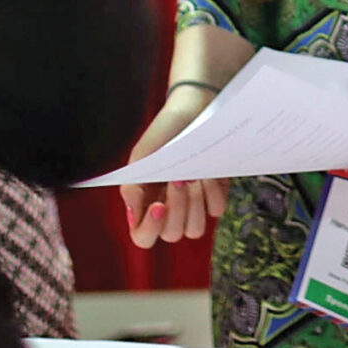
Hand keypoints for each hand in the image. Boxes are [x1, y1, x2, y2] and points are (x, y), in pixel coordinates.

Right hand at [121, 86, 230, 247]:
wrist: (193, 110)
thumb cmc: (163, 133)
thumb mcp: (142, 158)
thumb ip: (132, 187)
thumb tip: (133, 212)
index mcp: (146, 205)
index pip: (143, 237)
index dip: (150, 229)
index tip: (159, 206)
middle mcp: (169, 211)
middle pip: (172, 235)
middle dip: (177, 208)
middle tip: (178, 179)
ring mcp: (194, 205)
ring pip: (195, 230)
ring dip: (194, 204)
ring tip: (192, 176)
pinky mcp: (215, 195)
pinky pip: (216, 210)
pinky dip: (212, 193)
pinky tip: (207, 174)